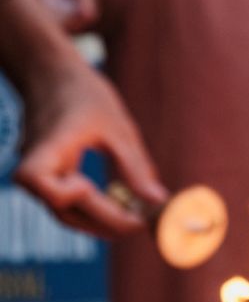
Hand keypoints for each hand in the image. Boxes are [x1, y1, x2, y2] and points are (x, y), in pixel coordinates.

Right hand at [14, 64, 165, 235]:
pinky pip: (67, 206)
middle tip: (143, 224)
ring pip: (64, 213)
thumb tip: (159, 202)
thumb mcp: (117, 128)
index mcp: (47, 145)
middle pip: (60, 208)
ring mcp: (39, 173)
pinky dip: (94, 214)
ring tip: (138, 221)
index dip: (67, 194)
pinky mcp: (48, 178)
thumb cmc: (84, 96)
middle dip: (104, 222)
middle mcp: (36, 163)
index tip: (99, 191)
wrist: (51, 77)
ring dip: (101, 224)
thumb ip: (135, 167)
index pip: (37, 181)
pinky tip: (123, 211)